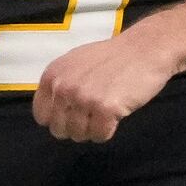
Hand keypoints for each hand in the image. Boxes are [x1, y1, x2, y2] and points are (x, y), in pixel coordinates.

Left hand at [32, 31, 178, 143]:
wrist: (144, 49)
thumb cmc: (112, 57)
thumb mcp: (75, 63)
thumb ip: (60, 84)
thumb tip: (51, 113)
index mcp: (52, 76)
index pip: (41, 116)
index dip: (59, 118)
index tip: (73, 114)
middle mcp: (63, 87)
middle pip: (59, 130)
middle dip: (76, 126)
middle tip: (93, 113)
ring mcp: (83, 98)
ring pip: (78, 135)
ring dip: (93, 129)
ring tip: (105, 111)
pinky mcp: (104, 109)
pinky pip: (99, 136)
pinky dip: (108, 131)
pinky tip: (115, 114)